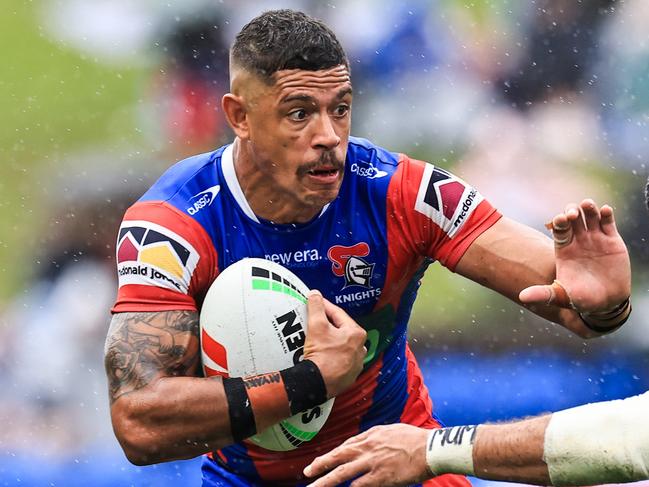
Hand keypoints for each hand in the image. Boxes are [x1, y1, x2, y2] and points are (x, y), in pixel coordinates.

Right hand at [303, 290, 366, 397]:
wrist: (318, 383)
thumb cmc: (321, 353)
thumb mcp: (316, 325)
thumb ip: (316, 307)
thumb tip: (315, 294)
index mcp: (357, 333)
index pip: (338, 314)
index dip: (324, 307)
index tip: (315, 303)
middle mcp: (361, 348)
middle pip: (341, 330)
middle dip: (328, 325)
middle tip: (314, 320)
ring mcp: (356, 363)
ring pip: (342, 346)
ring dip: (331, 341)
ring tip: (317, 338)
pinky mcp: (349, 376)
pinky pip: (341, 359)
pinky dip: (332, 355)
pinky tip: (322, 355)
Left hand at [304, 424, 429, 486]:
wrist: (431, 448)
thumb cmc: (415, 440)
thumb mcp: (391, 431)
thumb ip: (376, 437)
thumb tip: (367, 440)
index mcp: (371, 436)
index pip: (346, 446)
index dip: (332, 455)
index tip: (321, 461)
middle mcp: (367, 448)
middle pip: (337, 457)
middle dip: (320, 464)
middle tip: (306, 472)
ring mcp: (372, 463)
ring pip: (342, 473)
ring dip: (326, 481)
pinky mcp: (381, 477)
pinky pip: (359, 486)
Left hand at [519, 199, 630, 312]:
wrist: (606, 302)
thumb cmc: (580, 299)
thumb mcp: (561, 295)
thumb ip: (543, 294)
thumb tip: (522, 297)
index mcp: (564, 248)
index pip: (559, 229)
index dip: (559, 222)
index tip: (560, 219)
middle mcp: (578, 240)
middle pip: (572, 218)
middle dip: (571, 212)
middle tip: (573, 214)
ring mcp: (595, 238)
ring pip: (590, 216)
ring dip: (588, 208)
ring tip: (588, 204)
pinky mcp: (612, 240)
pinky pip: (608, 223)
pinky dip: (606, 214)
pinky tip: (606, 210)